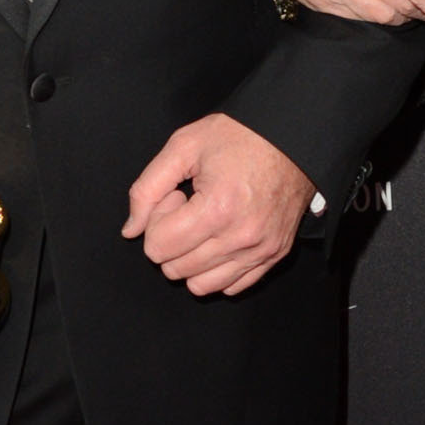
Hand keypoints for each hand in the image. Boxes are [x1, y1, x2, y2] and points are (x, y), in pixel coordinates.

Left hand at [122, 114, 315, 297]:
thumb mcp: (183, 147)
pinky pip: (232, 287)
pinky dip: (217, 270)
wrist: (293, 137)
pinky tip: (221, 238)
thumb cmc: (240, 136)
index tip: (177, 197)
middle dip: (172, 239)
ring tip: (205, 224)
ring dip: (191, 258)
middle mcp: (241, 236)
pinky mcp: (274, 255)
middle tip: (190, 207)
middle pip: (175, 269)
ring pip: (200, 285)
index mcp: (217, 208)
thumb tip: (131, 231)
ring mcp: (261, 250)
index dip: (158, 220)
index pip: (158, 247)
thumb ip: (146, 189)